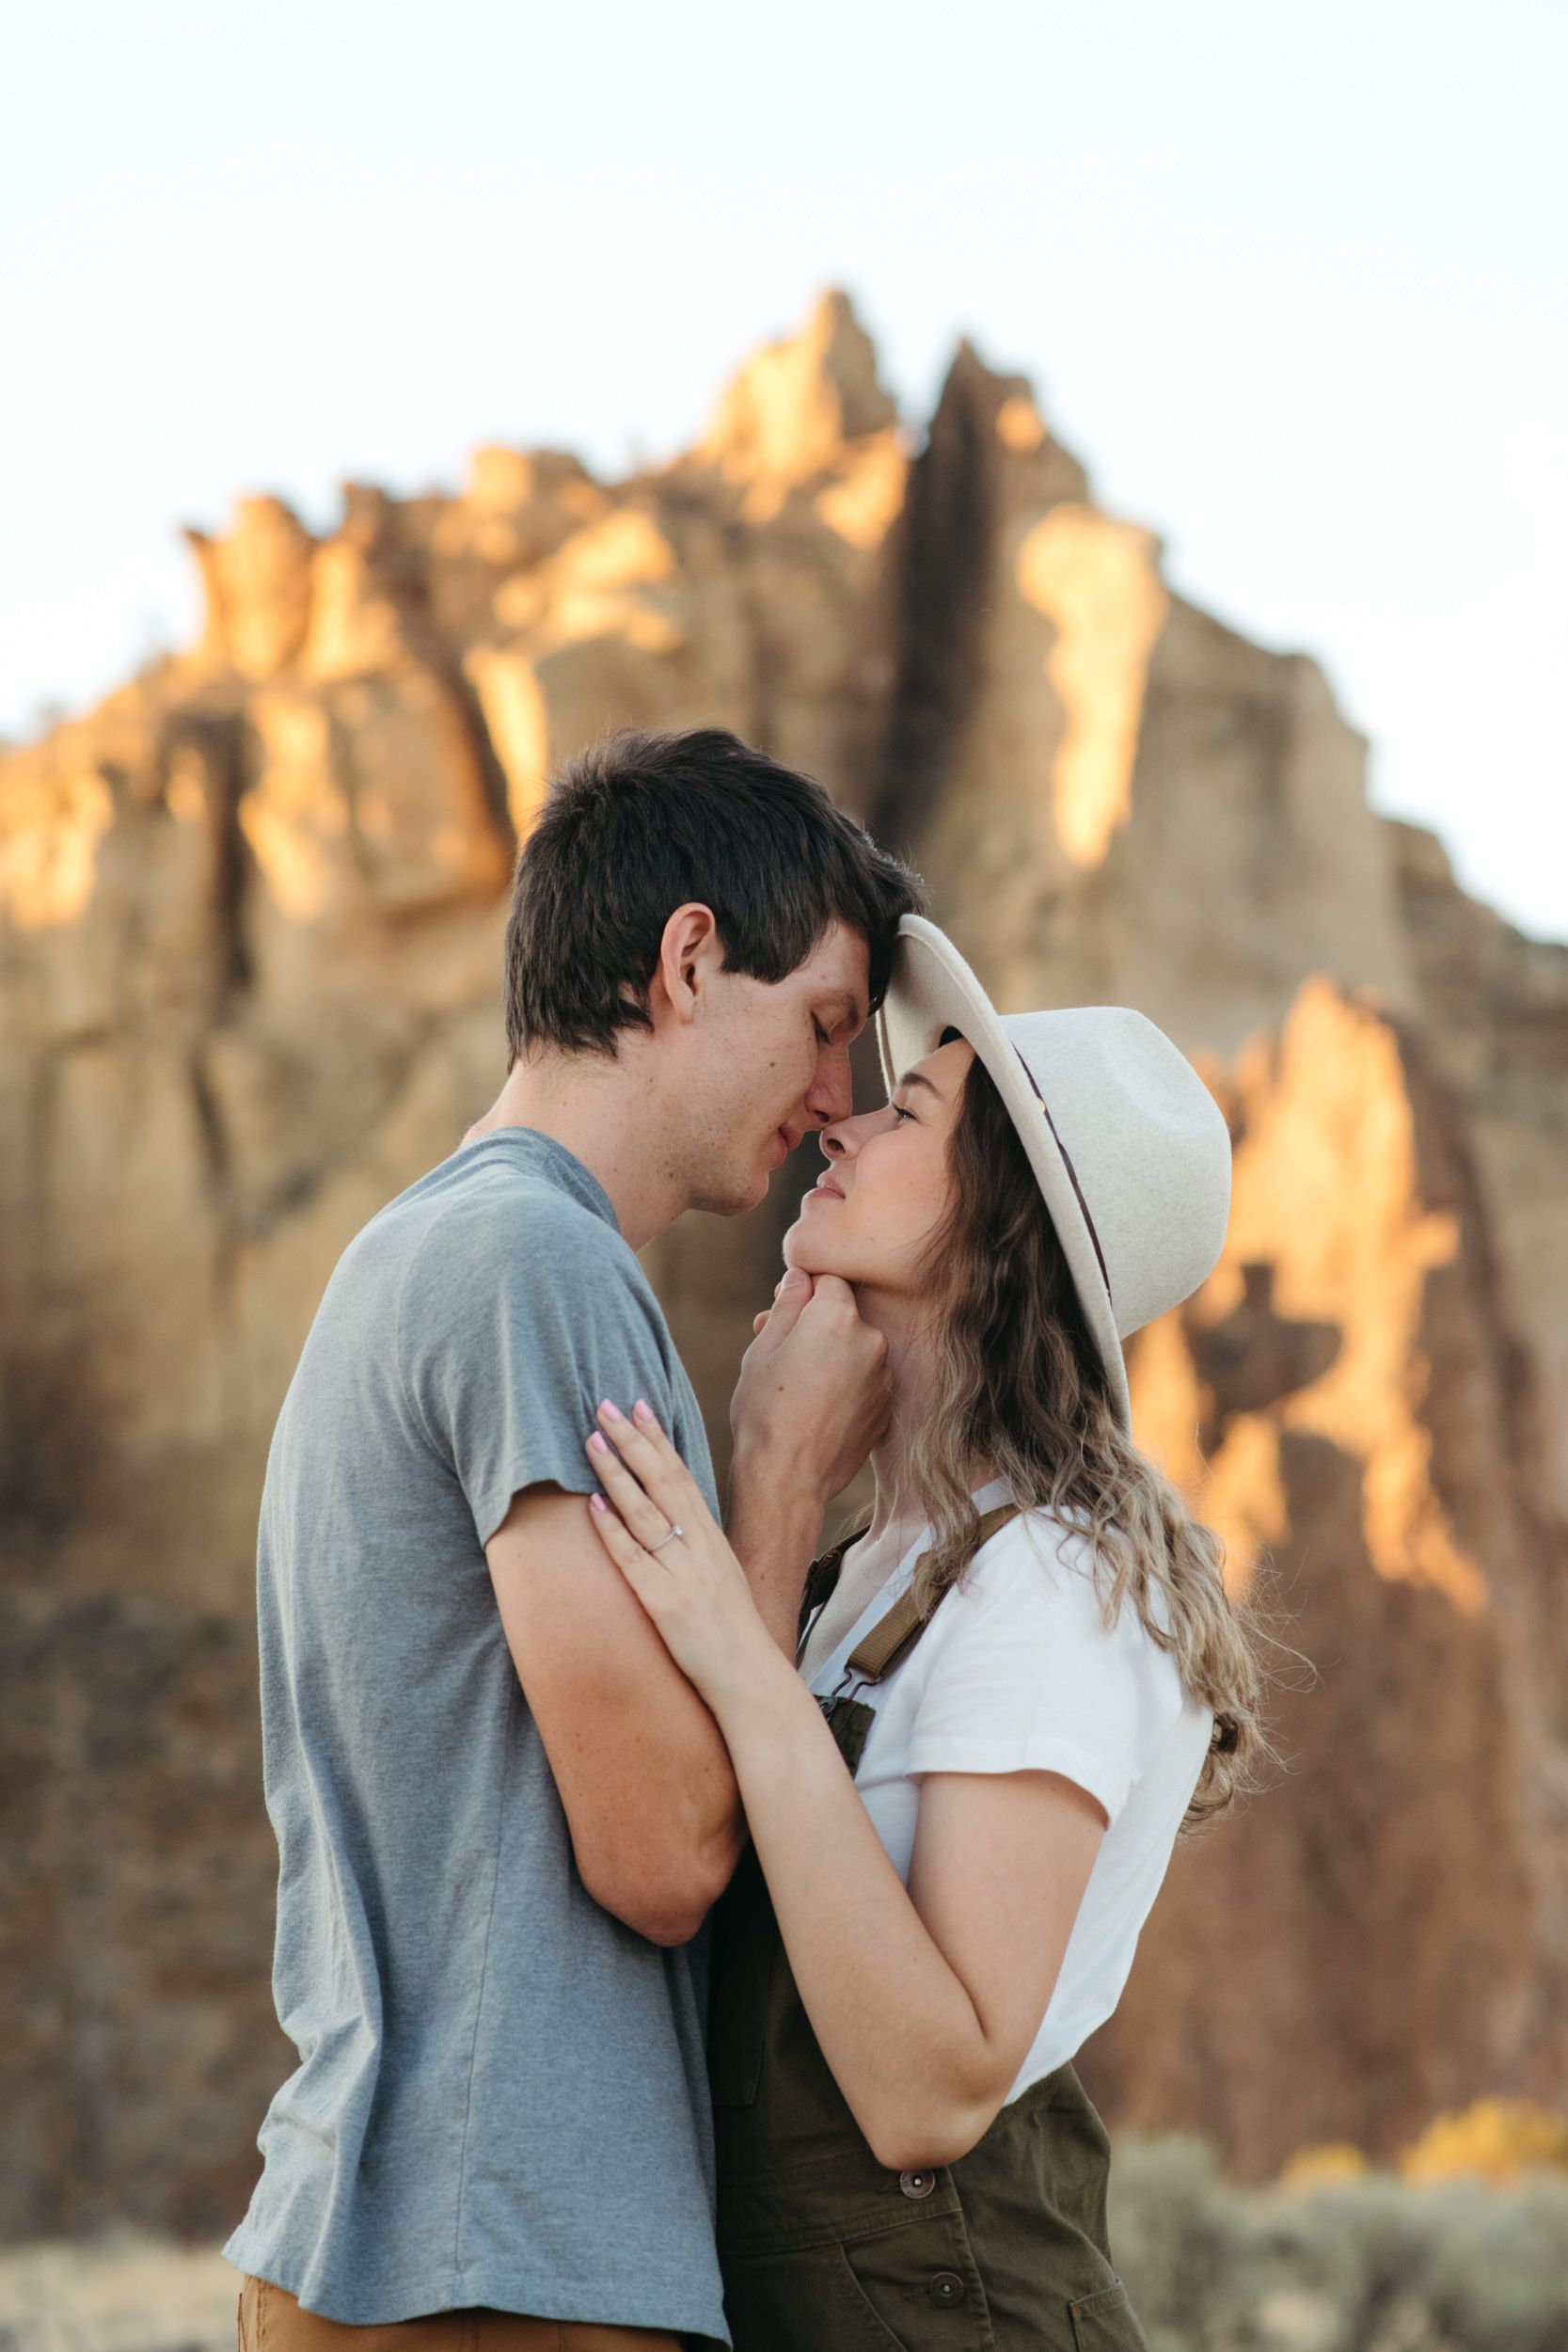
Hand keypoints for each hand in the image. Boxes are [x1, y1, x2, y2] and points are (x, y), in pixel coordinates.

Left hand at [584, 1401, 785, 1717]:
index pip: (682, 1476)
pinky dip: (613, 1529)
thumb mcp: (722, 1579)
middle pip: (663, 1482)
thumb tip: (669, 1524)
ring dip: (617, 1472)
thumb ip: (697, 1550)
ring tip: (593, 1439)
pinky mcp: (665, 1604)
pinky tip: (594, 1504)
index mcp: (712, 1540)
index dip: (658, 1440)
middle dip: (633, 1441)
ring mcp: (683, 1574)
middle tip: (606, 1406)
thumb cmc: (733, 1635)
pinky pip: (634, 1559)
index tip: (639, 1406)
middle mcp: (700, 1549)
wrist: (751, 1679)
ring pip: (646, 1512)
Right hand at [731, 1269, 890, 1505]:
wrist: (787, 1478)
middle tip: (781, 1350)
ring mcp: (884, 1376)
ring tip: (798, 1385)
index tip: (784, 1310)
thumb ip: (788, 1305)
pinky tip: (818, 1407)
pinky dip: (847, 1386)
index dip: (804, 1292)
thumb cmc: (765, 1410)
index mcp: (838, 1317)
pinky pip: (866, 1382)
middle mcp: (871, 1340)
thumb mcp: (763, 1349)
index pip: (829, 1280)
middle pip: (845, 1316)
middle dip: (817, 1325)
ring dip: (834, 1356)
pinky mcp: (887, 1407)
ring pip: (856, 1350)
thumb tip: (800, 1279)